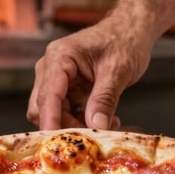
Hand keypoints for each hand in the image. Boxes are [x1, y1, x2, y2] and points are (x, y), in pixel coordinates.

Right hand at [27, 19, 151, 130]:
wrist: (130, 30)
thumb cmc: (124, 41)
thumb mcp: (118, 70)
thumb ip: (105, 98)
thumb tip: (96, 126)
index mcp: (59, 58)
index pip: (48, 95)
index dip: (50, 121)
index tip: (56, 143)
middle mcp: (51, 68)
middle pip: (44, 108)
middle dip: (66, 126)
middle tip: (93, 136)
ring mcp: (58, 79)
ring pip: (55, 114)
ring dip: (77, 125)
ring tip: (106, 125)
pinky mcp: (67, 89)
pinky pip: (68, 112)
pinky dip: (83, 121)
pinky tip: (106, 119)